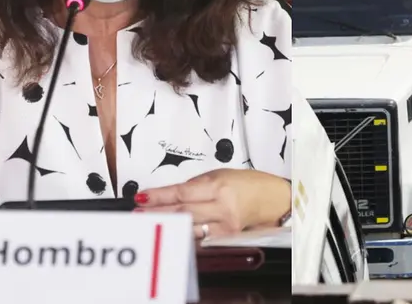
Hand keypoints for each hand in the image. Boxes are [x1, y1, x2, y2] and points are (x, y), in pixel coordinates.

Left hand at [134, 168, 289, 240]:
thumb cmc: (250, 184)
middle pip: (182, 212)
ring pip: (188, 228)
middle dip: (157, 212)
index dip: (159, 196)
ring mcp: (225, 225)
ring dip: (166, 225)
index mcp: (219, 186)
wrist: (274, 199)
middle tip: (137, 213)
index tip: (142, 197)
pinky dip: (184, 236)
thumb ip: (196, 185)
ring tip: (148, 223)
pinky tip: (171, 234)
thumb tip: (172, 194)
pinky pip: (200, 238)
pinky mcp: (227, 238)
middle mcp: (222, 207)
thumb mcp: (222, 174)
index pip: (182, 192)